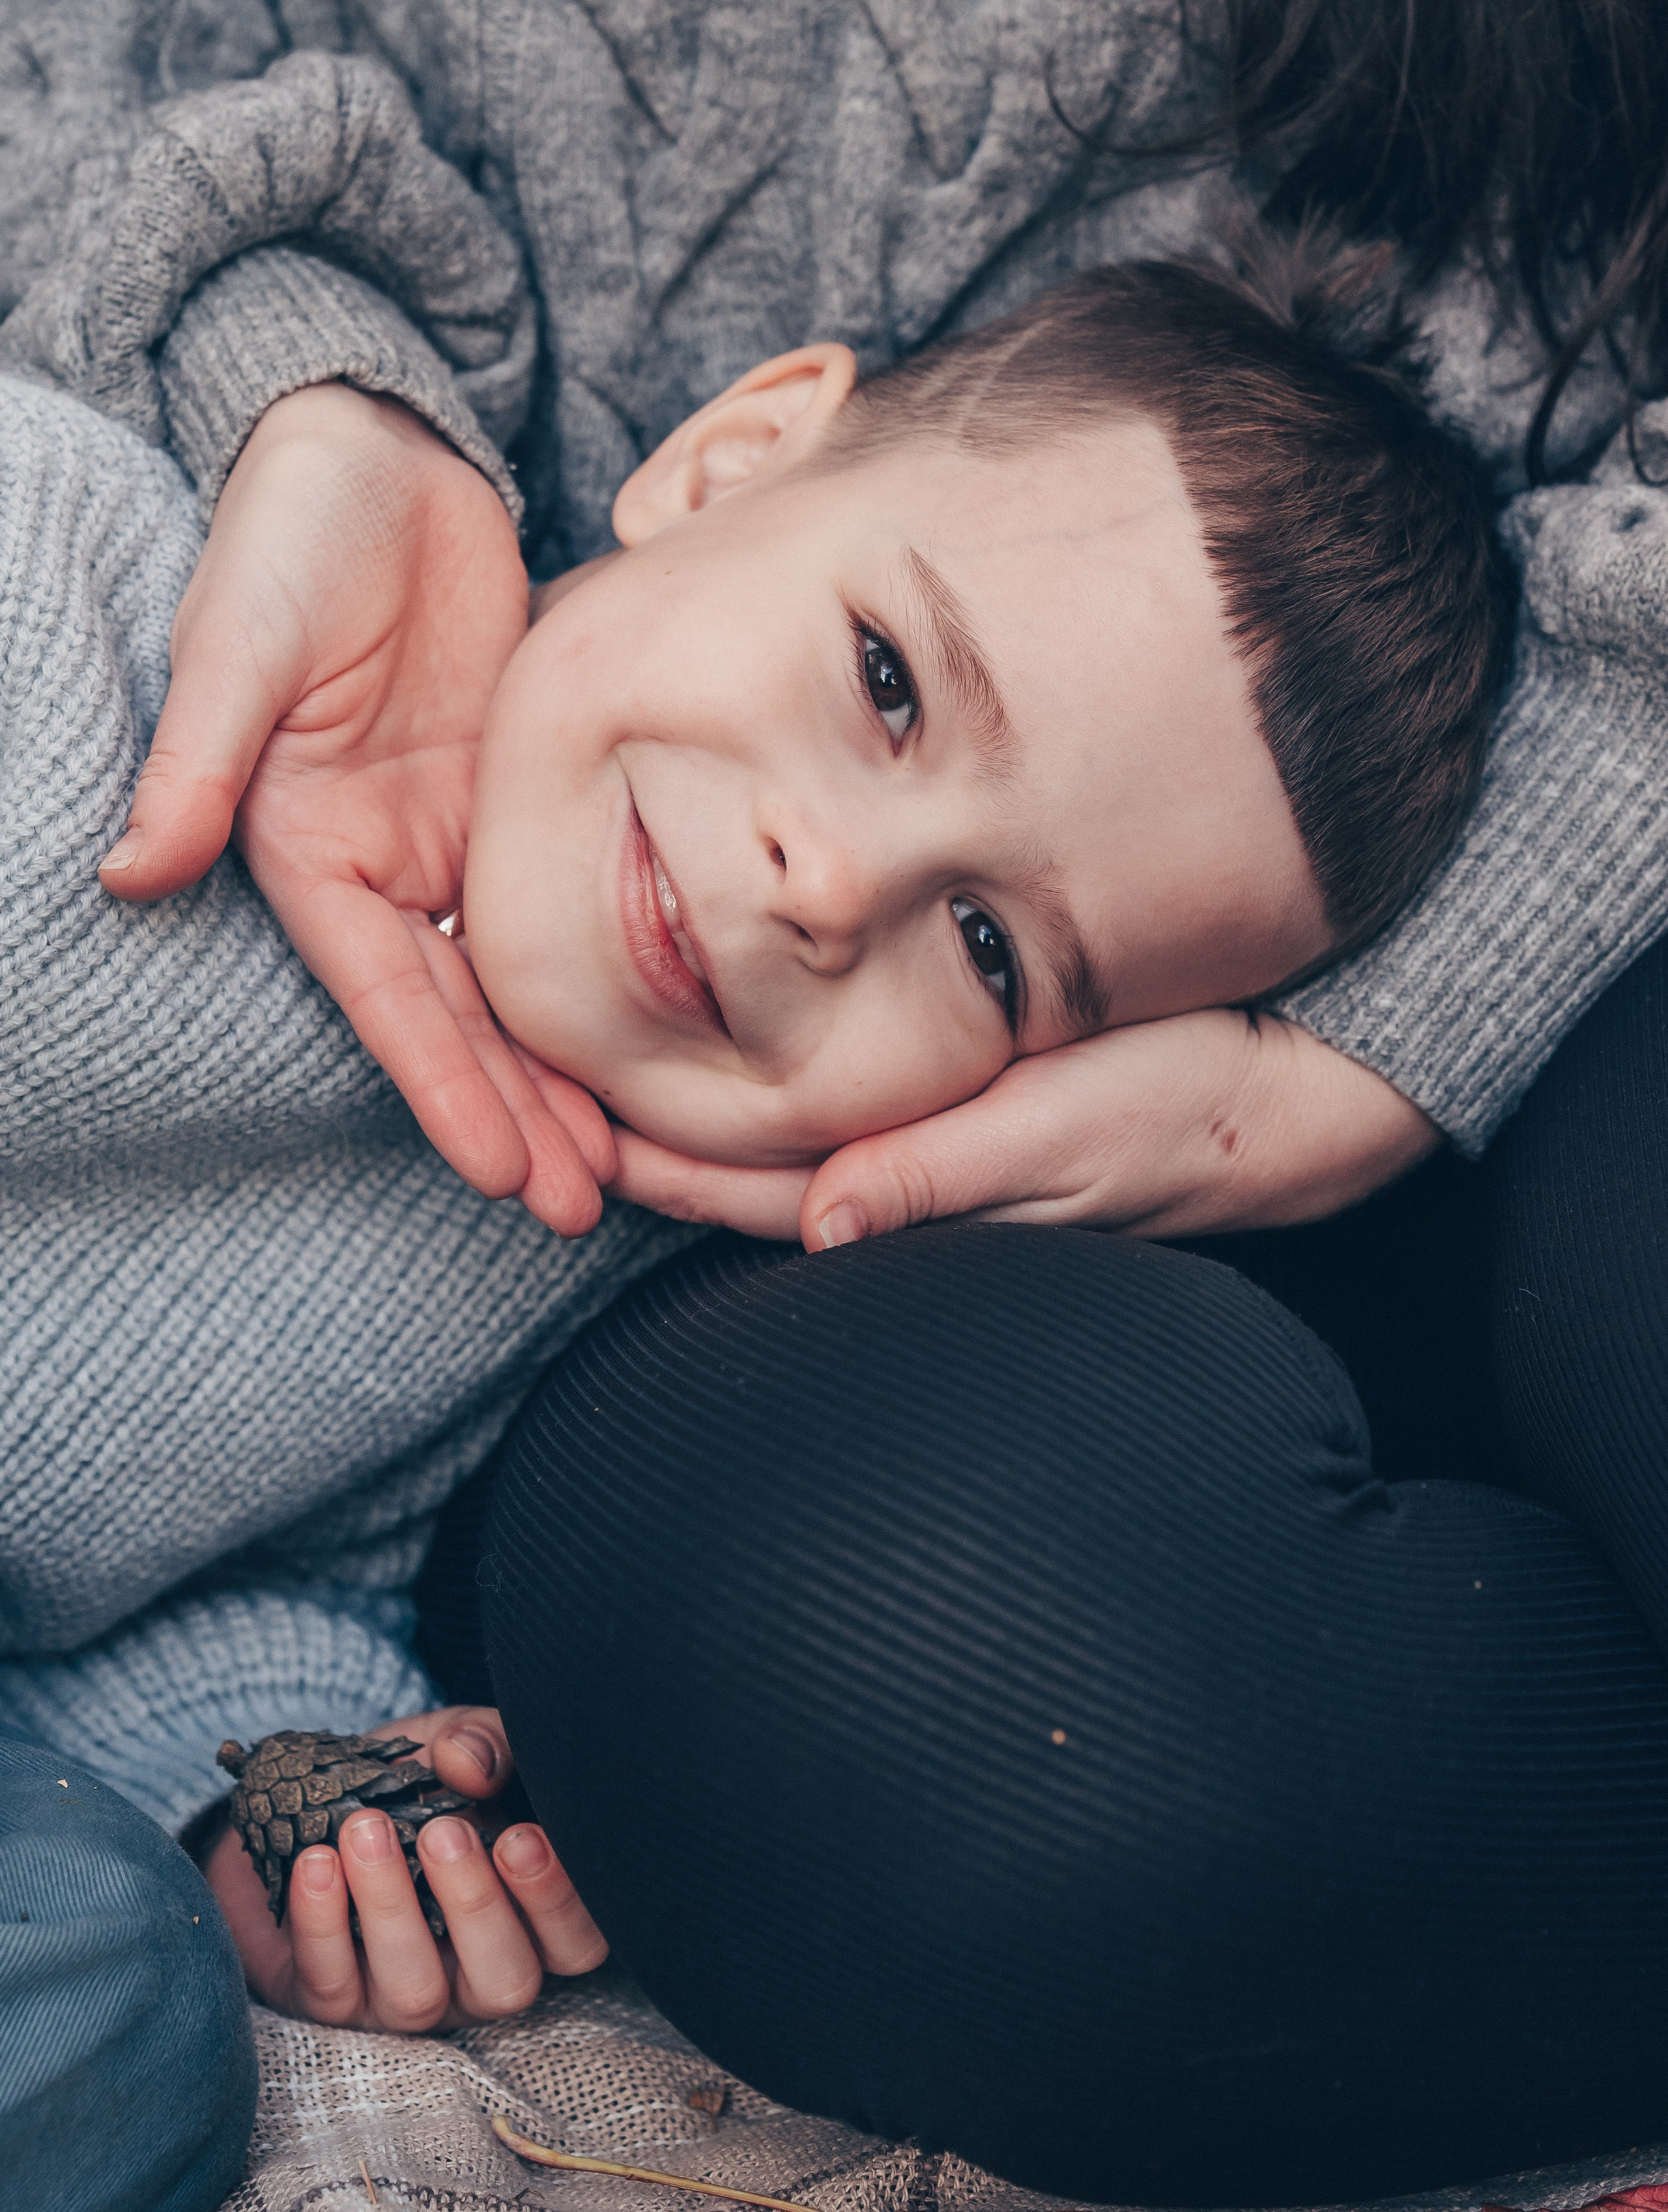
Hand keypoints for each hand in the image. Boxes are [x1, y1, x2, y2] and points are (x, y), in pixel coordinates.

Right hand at [99, 384, 613, 1234]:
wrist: (380, 454)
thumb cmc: (295, 530)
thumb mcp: (244, 640)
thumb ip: (201, 755)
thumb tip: (134, 869)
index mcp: (307, 845)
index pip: (383, 995)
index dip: (441, 1088)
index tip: (502, 1174)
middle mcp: (379, 859)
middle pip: (455, 1016)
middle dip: (515, 1115)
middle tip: (587, 1211)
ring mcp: (451, 835)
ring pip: (513, 982)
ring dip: (561, 1073)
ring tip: (625, 1165)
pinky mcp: (515, 796)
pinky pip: (559, 907)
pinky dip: (599, 975)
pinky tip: (650, 1038)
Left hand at [204, 1705, 606, 2031]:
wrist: (331, 1796)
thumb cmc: (426, 1779)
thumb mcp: (468, 1744)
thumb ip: (487, 1743)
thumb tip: (468, 1761)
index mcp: (533, 1921)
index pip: (576, 1941)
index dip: (557, 1901)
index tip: (519, 1834)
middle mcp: (478, 1977)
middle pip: (506, 1982)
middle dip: (476, 1906)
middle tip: (443, 1831)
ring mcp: (405, 1999)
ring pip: (415, 1992)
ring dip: (390, 1908)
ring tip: (365, 1830)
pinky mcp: (332, 2002)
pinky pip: (328, 1984)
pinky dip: (319, 1922)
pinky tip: (315, 1861)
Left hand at [608, 1010, 1439, 1243]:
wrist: (1304, 1091)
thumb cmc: (1197, 1108)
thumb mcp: (1074, 1131)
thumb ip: (947, 1174)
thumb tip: (829, 1222)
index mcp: (930, 1197)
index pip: (762, 1195)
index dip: (666, 1165)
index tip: (573, 1124)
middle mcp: (921, 1181)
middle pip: (755, 1171)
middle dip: (658, 1138)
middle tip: (551, 1081)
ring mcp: (945, 1147)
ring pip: (793, 1138)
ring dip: (708, 1110)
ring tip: (616, 1060)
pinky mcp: (974, 1107)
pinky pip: (849, 1104)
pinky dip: (782, 1080)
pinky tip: (745, 1042)